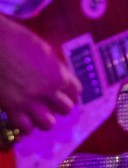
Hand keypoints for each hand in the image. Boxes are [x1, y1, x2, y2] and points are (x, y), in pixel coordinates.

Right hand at [0, 16, 80, 133]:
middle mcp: (47, 89)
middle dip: (60, 106)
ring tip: (38, 113)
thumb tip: (60, 79)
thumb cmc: (16, 39)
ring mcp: (29, 100)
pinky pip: (25, 127)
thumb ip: (54, 68)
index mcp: (58, 73)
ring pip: (48, 124)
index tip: (65, 94)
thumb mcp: (43, 51)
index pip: (76, 91)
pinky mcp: (11, 107)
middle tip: (51, 103)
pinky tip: (22, 117)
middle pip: (66, 109)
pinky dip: (25, 125)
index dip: (71, 93)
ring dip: (44, 119)